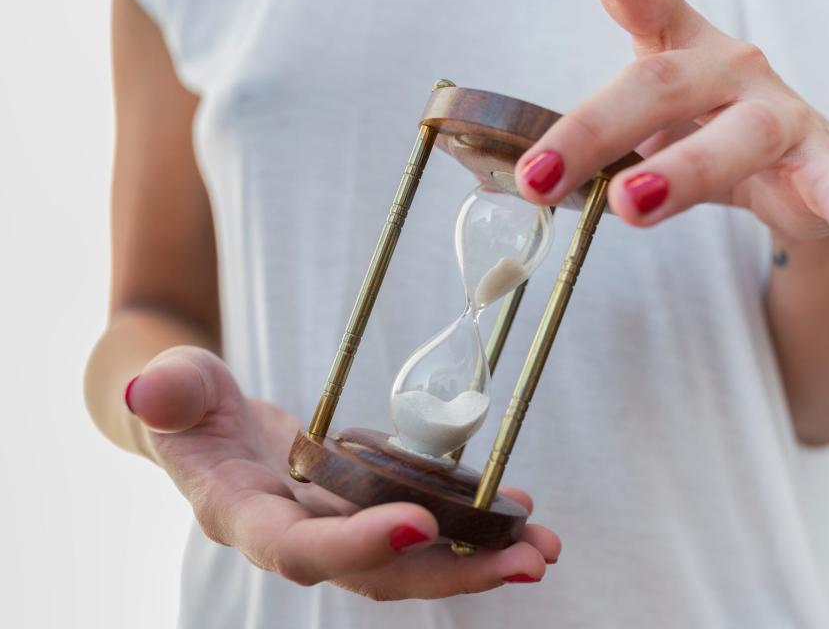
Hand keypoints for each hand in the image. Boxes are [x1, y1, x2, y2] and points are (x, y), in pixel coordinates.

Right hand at [125, 346, 559, 598]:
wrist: (206, 424)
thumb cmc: (185, 404)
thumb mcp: (171, 389)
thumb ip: (167, 394)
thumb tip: (152, 392)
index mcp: (244, 517)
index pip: (299, 549)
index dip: (357, 545)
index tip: (420, 524)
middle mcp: (297, 536)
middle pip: (377, 574)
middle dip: (452, 573)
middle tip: (526, 561)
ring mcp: (336, 526)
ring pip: (411, 559)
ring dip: (480, 558)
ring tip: (542, 547)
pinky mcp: (362, 507)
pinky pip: (421, 523)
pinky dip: (471, 523)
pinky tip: (517, 509)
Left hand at [516, 0, 828, 241]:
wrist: (793, 182)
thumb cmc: (700, 144)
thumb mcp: (640, 136)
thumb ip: (588, 148)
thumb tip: (507, 175)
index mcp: (676, 54)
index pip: (642, 3)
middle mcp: (727, 70)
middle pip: (658, 86)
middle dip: (592, 130)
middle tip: (540, 176)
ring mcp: (778, 114)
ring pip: (733, 136)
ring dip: (680, 170)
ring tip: (632, 203)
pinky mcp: (823, 163)